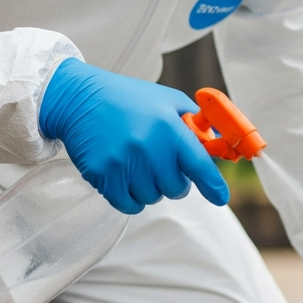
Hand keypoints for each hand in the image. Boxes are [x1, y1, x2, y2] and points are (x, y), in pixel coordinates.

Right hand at [39, 58, 228, 213]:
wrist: (80, 98)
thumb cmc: (128, 98)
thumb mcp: (167, 100)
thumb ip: (194, 123)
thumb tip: (216, 145)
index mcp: (169, 127)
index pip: (199, 165)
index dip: (213, 185)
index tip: (221, 197)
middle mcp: (149, 147)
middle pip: (176, 189)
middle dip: (174, 181)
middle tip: (161, 165)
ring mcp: (124, 163)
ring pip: (152, 198)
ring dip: (150, 187)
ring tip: (137, 164)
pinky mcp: (103, 175)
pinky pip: (128, 205)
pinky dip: (131, 197)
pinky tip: (125, 177)